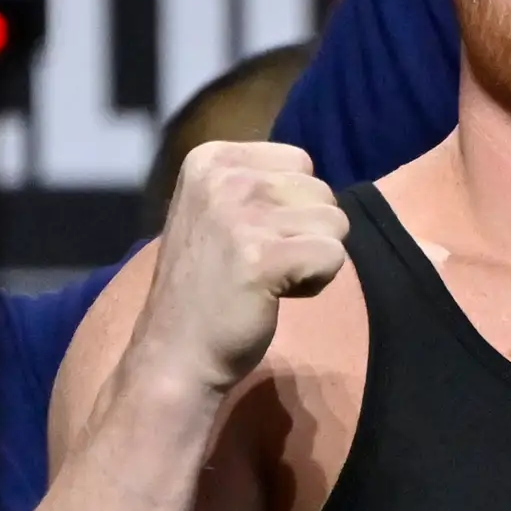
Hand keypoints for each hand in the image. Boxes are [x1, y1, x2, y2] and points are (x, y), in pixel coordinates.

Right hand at [137, 141, 348, 398]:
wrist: (176, 352)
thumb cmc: (207, 287)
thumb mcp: (220, 212)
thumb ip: (262, 186)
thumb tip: (316, 181)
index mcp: (210, 158)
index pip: (300, 161)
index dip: (292, 206)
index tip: (252, 238)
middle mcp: (223, 176)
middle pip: (322, 190)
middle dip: (305, 232)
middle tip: (259, 264)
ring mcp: (240, 214)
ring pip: (335, 222)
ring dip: (311, 257)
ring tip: (266, 278)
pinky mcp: (262, 255)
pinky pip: (333, 255)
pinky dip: (316, 282)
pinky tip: (275, 294)